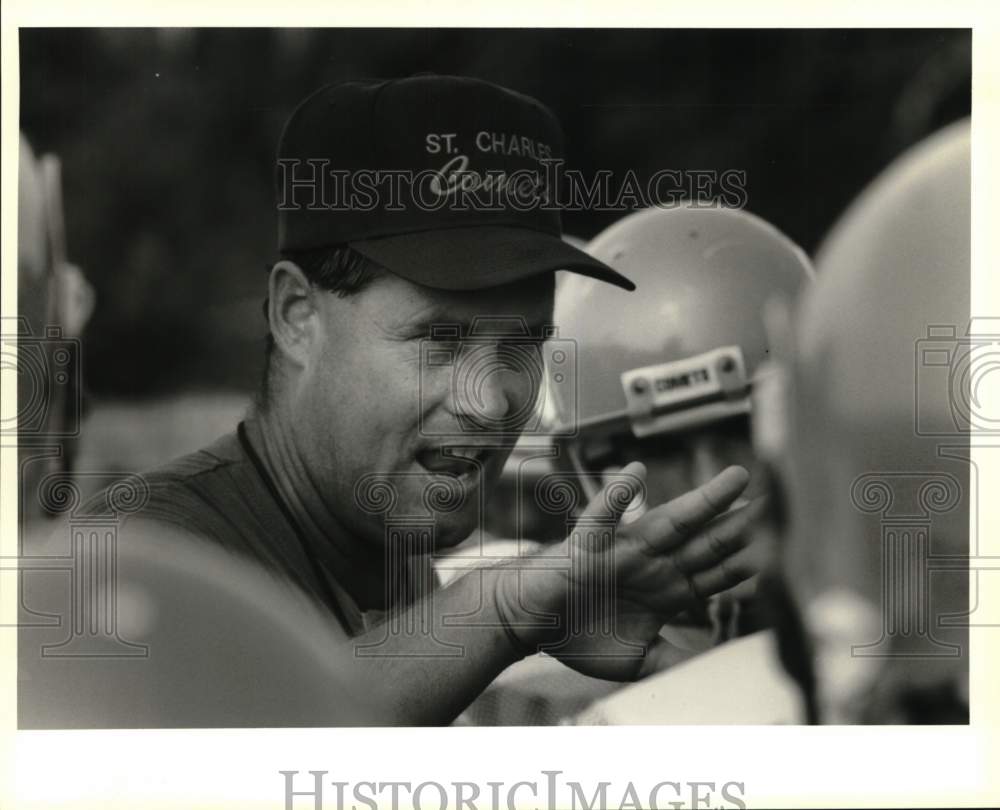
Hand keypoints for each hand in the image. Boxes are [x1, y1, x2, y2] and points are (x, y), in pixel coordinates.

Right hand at [498, 462, 765, 680]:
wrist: (529, 623)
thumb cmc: (580, 634)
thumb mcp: (639, 660)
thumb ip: (677, 659)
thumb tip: (718, 666)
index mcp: (667, 588)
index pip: (719, 574)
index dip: (754, 565)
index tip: (792, 552)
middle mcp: (653, 562)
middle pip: (708, 542)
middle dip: (746, 526)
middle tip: (784, 503)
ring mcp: (624, 550)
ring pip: (671, 522)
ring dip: (703, 501)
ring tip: (736, 479)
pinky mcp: (589, 545)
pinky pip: (602, 516)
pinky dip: (617, 495)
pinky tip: (635, 473)